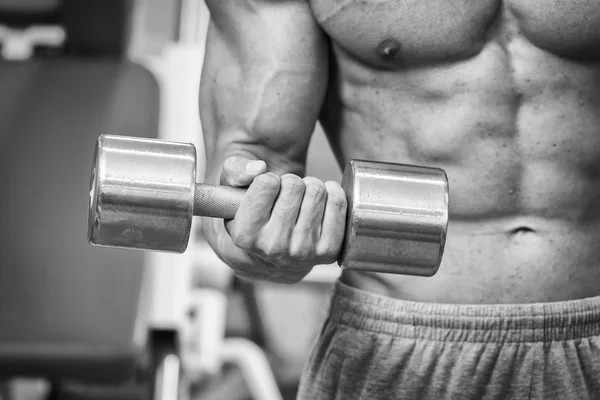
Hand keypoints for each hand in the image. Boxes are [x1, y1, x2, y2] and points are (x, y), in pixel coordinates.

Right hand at [202, 156, 347, 283]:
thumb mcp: (231, 193)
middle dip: (291, 182)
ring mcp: (303, 251)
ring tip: (301, 200)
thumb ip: (234, 171)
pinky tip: (320, 202)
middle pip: (294, 185)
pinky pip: (338, 203)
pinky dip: (332, 194)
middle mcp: (274, 247)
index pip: (267, 183)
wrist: (273, 256)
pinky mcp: (328, 251)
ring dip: (311, 187)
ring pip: (317, 191)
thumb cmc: (253, 216)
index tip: (267, 191)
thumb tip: (258, 168)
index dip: (268, 179)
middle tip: (286, 195)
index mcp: (245, 234)